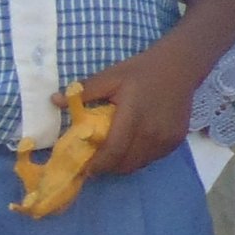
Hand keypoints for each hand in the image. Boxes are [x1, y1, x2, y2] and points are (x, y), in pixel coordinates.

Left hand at [67, 48, 198, 178]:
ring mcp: (166, 139)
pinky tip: (133, 143)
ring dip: (123, 163)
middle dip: (107, 167)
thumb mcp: (110, 76)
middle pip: (125, 164)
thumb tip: (54, 101)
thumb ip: (84, 92)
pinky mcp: (175, 141)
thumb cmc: (141, 71)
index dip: (97, 165)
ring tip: (114, 152)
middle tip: (96, 160)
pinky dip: (138, 157)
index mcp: (133, 117)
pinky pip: (151, 158)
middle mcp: (151, 133)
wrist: (179, 67)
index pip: (113, 152)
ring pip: (138, 164)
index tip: (84, 167)